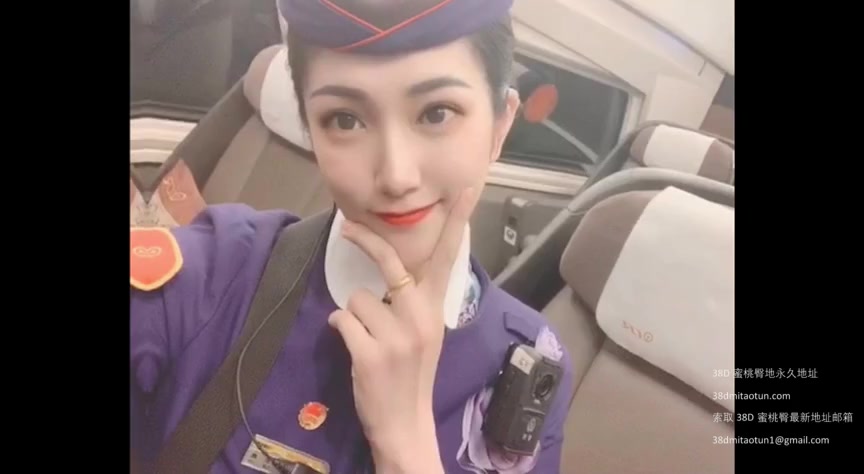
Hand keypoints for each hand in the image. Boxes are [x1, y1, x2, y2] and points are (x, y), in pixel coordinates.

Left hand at [328, 188, 474, 471]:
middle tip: (347, 228)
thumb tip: (390, 277)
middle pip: (392, 262)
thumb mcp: (424, 334)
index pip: (447, 258)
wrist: (405, 422)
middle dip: (366, 242)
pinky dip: (340, 330)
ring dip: (353, 316)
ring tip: (367, 340)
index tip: (465, 189)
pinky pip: (342, 319)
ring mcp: (398, 336)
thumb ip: (412, 303)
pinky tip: (355, 349)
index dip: (456, 222)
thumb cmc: (411, 375)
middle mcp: (422, 318)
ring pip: (357, 298)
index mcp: (436, 309)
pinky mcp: (371, 353)